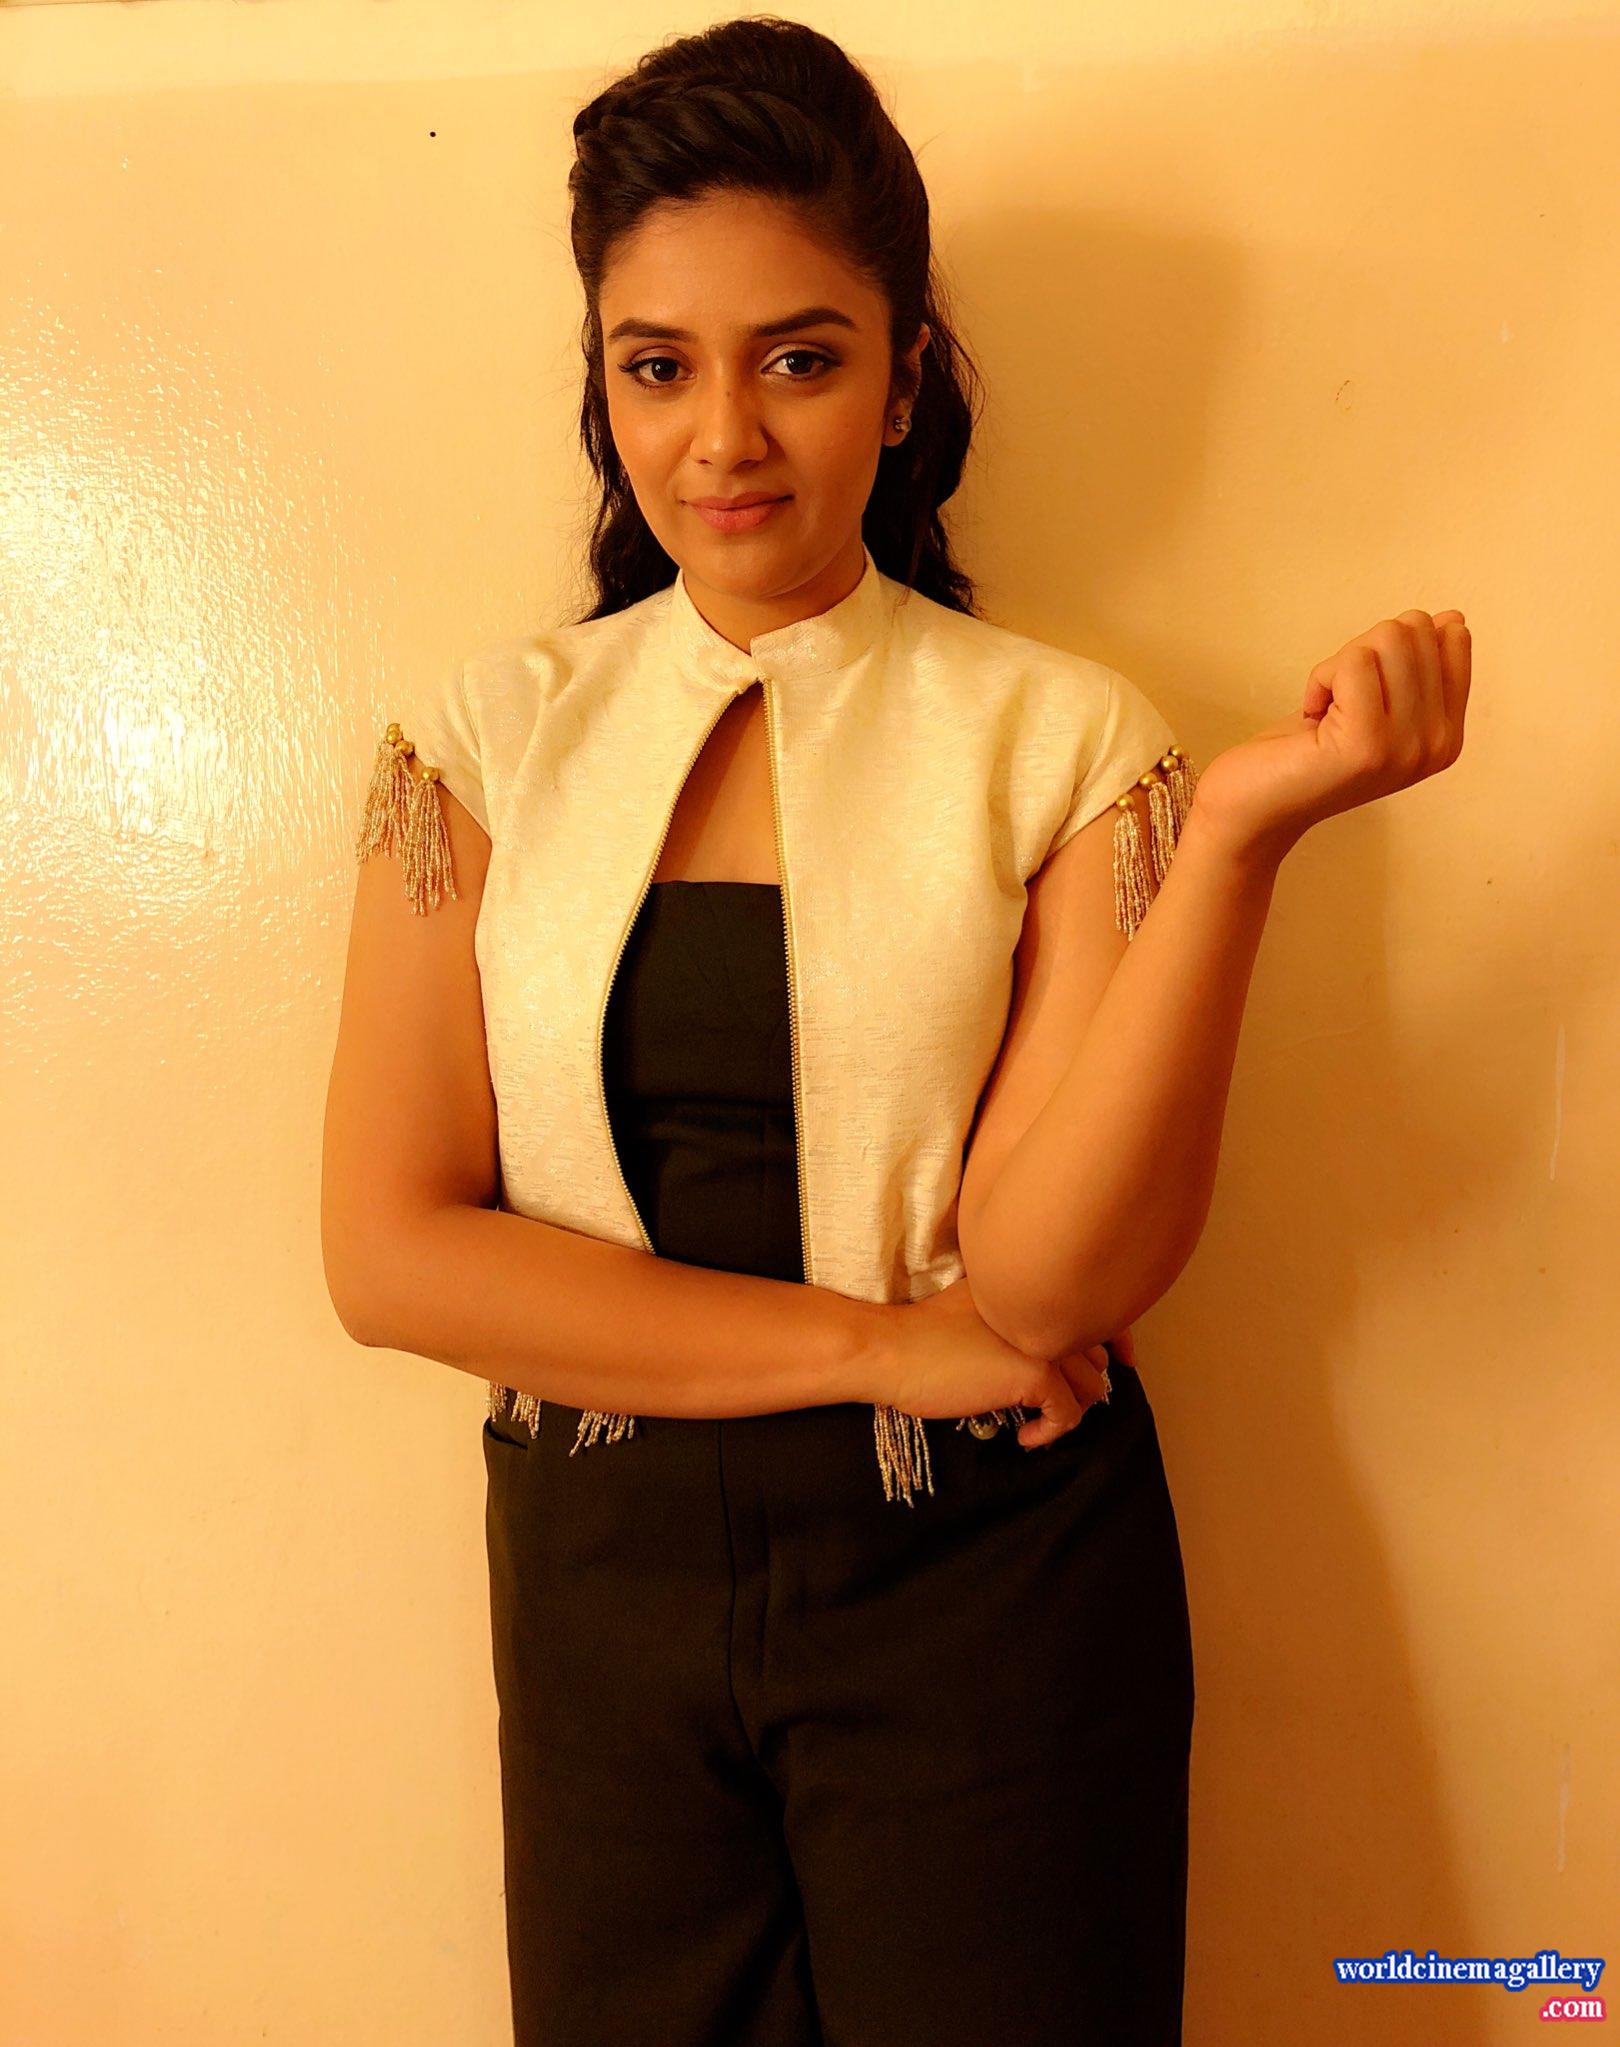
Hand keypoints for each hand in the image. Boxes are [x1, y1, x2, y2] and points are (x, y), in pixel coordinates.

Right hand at [879, 1274, 1115, 1448]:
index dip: (1114, 1343)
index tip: (1116, 1366)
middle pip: (1096, 1355)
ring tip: (1037, 1419)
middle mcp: (1046, 1307)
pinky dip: (1051, 1432)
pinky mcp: (1036, 1374)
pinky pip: (1069, 1415)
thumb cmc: (922, 1334)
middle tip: (1054, 1404)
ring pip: (1091, 1387)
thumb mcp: (978, 1308)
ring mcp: (1044, 1339)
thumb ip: (1015, 1316)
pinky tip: (1026, 1437)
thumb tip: (1047, 1348)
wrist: (893, 1350)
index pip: (1095, 1312)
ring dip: (1068, 1409)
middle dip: (1082, 1384)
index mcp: (1032, 1289)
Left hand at [1189, 609, 1471, 865]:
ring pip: (1387, 638)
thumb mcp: (1372, 699)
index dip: (1391, 646)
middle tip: (1337, 701)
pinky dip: (1320, 678)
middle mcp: (1438, 745)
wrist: (1253, 807)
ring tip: (1325, 711)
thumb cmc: (1304, 751)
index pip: (1452, 639)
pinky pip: (1354, 662)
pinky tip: (1311, 715)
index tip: (1362, 689)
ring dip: (1339, 665)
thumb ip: (1415, 665)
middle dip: (1362, 651)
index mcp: (1447, 733)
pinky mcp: (1367, 744)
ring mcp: (1406, 748)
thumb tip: (1452, 619)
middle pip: (1415, 631)